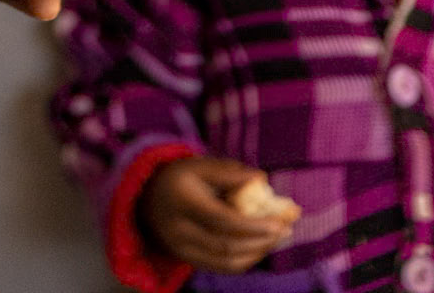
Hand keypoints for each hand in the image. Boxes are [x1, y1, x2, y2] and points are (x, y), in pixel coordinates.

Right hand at [140, 159, 295, 274]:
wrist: (147, 199)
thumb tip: (262, 180)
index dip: (254, 225)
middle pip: (227, 245)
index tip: (280, 221)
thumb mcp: (200, 165)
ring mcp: (181, 249)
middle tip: (286, 229)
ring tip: (278, 237)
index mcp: (181, 199)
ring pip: (227, 261)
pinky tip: (260, 246)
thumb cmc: (180, 177)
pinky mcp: (188, 261)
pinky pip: (223, 267)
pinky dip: (246, 259)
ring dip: (258, 252)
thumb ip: (230, 172)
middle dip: (261, 240)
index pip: (222, 220)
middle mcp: (179, 229)